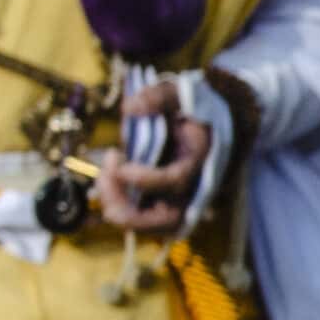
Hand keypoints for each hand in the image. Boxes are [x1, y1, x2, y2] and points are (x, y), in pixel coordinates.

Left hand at [95, 83, 212, 234]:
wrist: (216, 122)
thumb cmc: (193, 108)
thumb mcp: (180, 92)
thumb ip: (157, 96)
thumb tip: (130, 108)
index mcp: (200, 158)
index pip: (176, 180)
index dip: (145, 178)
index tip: (116, 158)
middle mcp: (196, 187)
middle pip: (168, 219)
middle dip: (129, 211)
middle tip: (104, 180)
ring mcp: (185, 199)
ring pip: (157, 227)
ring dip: (123, 213)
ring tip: (102, 181)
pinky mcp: (171, 203)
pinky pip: (150, 222)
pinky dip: (125, 212)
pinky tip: (107, 186)